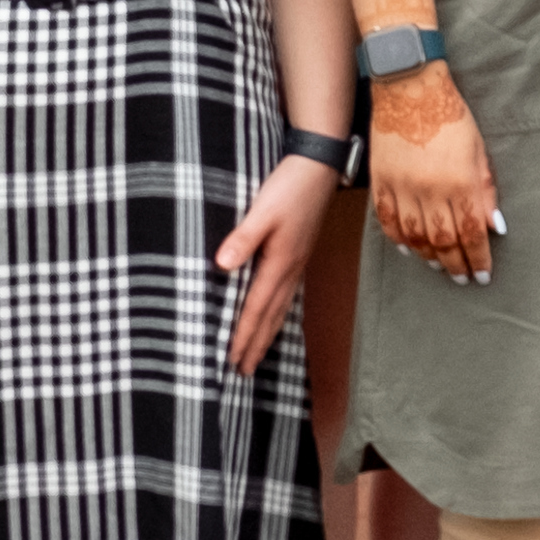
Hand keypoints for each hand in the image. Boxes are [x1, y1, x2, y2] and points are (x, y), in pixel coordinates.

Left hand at [214, 156, 335, 369]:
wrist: (318, 168)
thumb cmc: (289, 187)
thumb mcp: (262, 210)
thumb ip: (243, 238)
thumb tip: (222, 266)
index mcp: (280, 263)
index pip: (257, 308)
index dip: (243, 335)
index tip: (231, 360)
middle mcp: (290, 270)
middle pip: (271, 317)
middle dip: (256, 345)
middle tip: (242, 372)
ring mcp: (296, 264)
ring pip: (280, 309)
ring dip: (267, 334)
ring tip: (256, 356)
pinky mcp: (298, 256)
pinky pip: (286, 296)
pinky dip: (277, 315)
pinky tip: (273, 318)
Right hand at [366, 65, 496, 283]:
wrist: (409, 87)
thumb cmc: (449, 114)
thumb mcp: (478, 149)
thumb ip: (485, 190)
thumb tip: (493, 225)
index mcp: (459, 180)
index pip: (471, 233)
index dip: (478, 258)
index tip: (482, 273)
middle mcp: (430, 188)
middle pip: (443, 241)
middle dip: (456, 264)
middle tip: (463, 277)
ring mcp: (402, 185)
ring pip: (415, 236)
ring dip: (428, 256)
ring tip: (439, 265)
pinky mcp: (381, 179)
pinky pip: (388, 219)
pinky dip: (398, 238)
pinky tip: (408, 248)